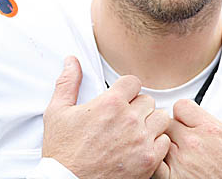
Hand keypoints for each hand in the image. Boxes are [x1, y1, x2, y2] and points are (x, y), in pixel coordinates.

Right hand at [42, 56, 170, 178]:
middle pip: (147, 100)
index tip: (120, 99)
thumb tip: (72, 61)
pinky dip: (155, 144)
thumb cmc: (62, 152)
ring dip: (149, 124)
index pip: (134, 82)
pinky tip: (139, 148)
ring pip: (160, 119)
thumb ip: (68, 82)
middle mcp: (129, 120)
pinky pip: (164, 142)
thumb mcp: (57, 112)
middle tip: (123, 119)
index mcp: (110, 104)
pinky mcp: (148, 161)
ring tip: (133, 133)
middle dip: (136, 107)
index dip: (126, 90)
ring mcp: (141, 141)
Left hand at [153, 80, 221, 178]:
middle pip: (167, 123)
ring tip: (176, 154)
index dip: (184, 112)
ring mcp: (180, 164)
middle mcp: (193, 145)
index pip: (181, 106)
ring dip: (164, 145)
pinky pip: (154, 166)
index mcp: (211, 130)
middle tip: (183, 139)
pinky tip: (167, 168)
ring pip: (158, 142)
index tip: (189, 121)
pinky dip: (157, 165)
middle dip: (173, 128)